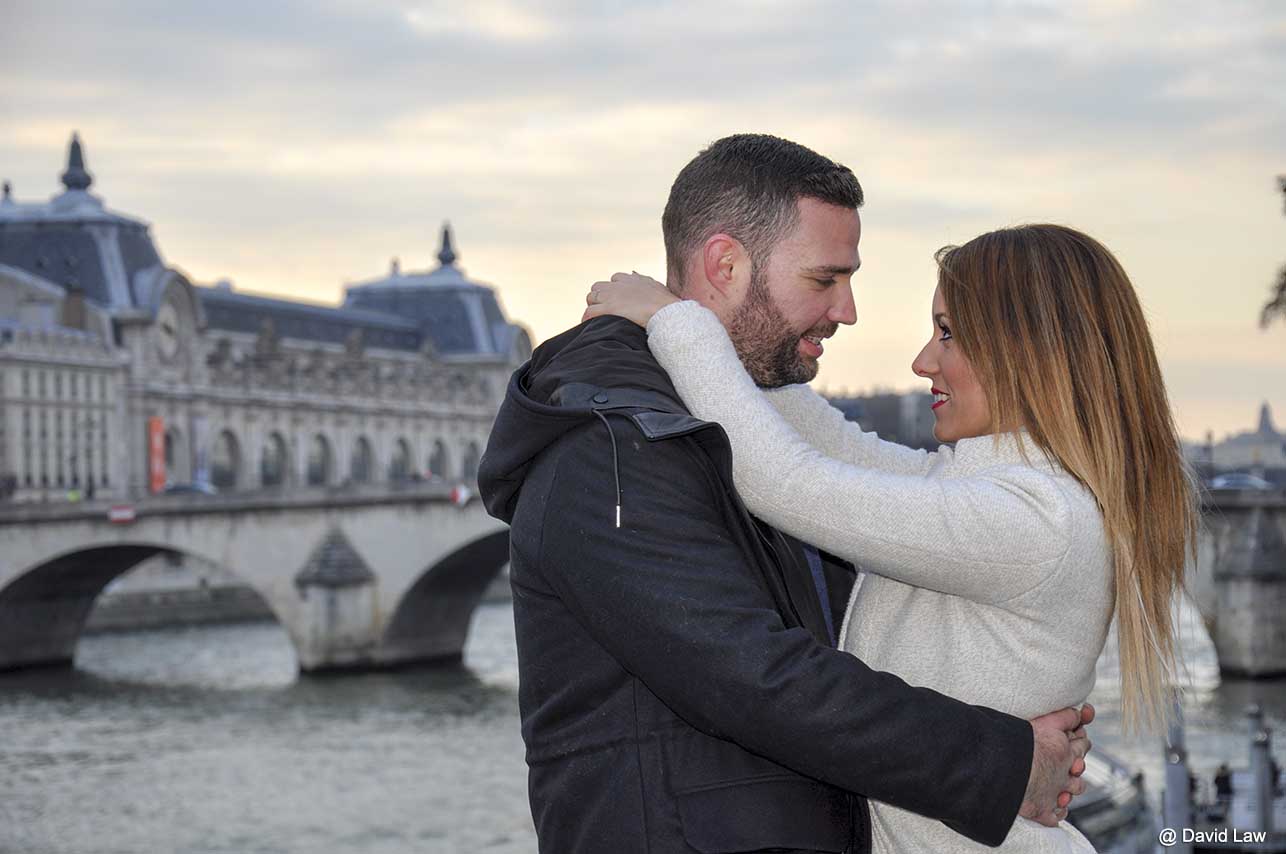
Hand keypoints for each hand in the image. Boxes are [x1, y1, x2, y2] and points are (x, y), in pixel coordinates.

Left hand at [582, 272, 679, 327]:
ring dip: (593, 307)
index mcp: (631, 279)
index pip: (615, 279)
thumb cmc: (667, 304)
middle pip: (599, 287)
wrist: (666, 312)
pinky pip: (589, 312)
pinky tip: (590, 326)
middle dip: (600, 298)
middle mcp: (619, 284)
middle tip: (605, 312)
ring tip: (598, 320)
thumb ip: (647, 282)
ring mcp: (612, 295)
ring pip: (591, 298)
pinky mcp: (608, 308)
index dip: (614, 291)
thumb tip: (636, 275)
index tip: (617, 301)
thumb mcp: (657, 287)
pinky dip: (587, 319)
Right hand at [1020, 704, 1093, 825]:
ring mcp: (1055, 794)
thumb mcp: (1046, 722)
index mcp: (1066, 752)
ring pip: (1072, 793)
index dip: (1080, 741)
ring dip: (1068, 789)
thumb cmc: (1020, 743)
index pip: (1082, 745)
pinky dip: (1056, 813)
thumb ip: (1064, 717)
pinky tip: (1051, 809)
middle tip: (1069, 763)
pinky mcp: (1043, 811)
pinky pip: (1055, 816)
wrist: (1005, 768)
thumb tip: (1081, 712)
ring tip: (1060, 787)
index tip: (1075, 739)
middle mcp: (1065, 775)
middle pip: (1079, 770)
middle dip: (1076, 767)